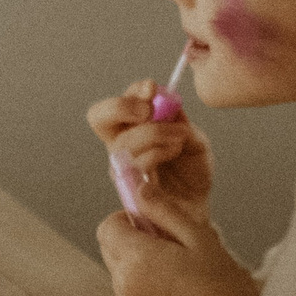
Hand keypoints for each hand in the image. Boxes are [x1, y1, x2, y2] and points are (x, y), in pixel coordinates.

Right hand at [87, 80, 215, 218]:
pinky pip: (133, 164)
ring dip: (154, 132)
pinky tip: (175, 151)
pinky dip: (156, 152)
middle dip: (121, 106)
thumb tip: (171, 105)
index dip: (132, 92)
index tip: (153, 87)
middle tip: (148, 110)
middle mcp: (120, 147)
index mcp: (132, 130)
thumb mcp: (195, 141)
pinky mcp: (128, 188)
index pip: (120, 104)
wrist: (196, 208)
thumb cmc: (191, 175)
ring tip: (180, 137)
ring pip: (122, 140)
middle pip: (99, 117)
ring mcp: (121, 167)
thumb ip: (181, 123)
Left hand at [94, 182, 273, 295]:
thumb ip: (163, 209)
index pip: (107, 227)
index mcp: (138, 257)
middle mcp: (124, 284)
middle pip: (109, 248)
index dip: (126, 220)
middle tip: (166, 247)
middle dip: (130, 241)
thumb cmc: (220, 281)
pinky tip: (172, 294)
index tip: (150, 224)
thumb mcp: (198, 235)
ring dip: (136, 266)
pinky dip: (141, 290)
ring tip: (174, 273)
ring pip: (118, 273)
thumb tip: (138, 189)